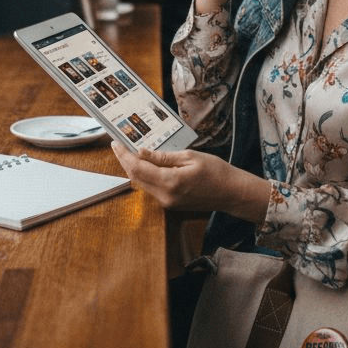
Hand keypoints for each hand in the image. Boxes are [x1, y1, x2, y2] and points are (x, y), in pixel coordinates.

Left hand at [110, 142, 269, 222]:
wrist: (231, 193)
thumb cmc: (216, 172)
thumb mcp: (190, 157)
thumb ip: (163, 156)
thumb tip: (141, 152)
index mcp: (170, 182)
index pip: (138, 168)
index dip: (124, 155)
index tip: (116, 143)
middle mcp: (165, 196)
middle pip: (135, 177)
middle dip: (124, 160)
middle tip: (118, 145)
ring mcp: (167, 202)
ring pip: (141, 183)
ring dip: (133, 168)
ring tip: (127, 151)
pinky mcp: (170, 204)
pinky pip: (151, 188)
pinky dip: (144, 175)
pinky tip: (143, 163)